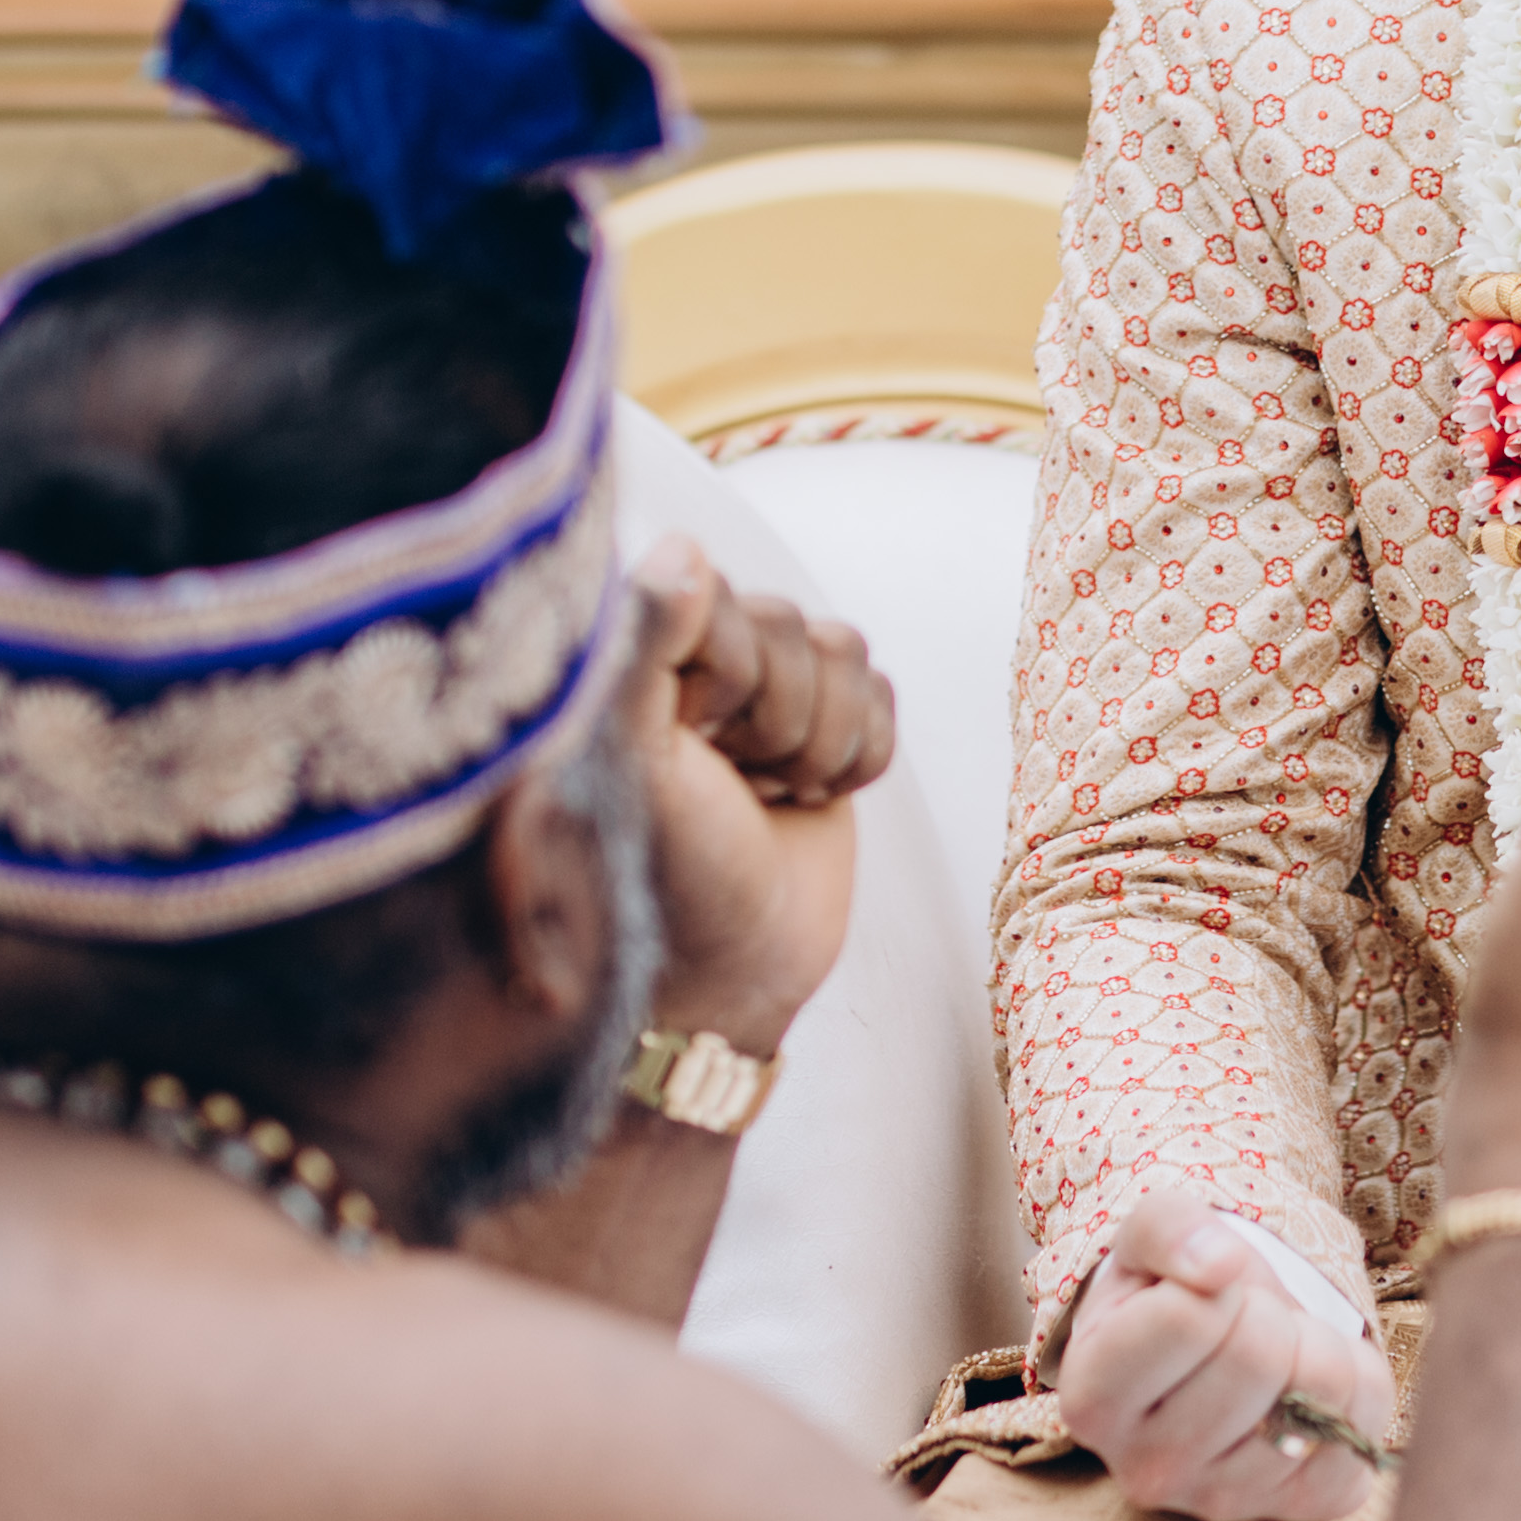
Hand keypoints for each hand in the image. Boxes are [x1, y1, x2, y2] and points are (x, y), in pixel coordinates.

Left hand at [620, 538, 894, 1060]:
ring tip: (766, 797)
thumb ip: (644, 646)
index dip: (723, 677)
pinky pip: (885, 695)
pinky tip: (806, 803)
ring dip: (819, 744)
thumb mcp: (635, 761)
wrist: (728, 973)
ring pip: (846, 653)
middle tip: (731, 785)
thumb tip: (687, 547)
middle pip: (792, 626)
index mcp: (637, 656)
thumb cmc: (660, 873)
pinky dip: (861, 759)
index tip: (687, 744)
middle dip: (776, 721)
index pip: (721, 595)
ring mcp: (770, 693)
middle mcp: (699, 660)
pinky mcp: (830, 729)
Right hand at [1067, 1194, 1396, 1520]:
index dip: (1217, 1279)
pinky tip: (1312, 1392)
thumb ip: (1169, 1228)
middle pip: (1260, 1357)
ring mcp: (1223, 1501)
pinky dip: (1357, 1392)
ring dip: (1320, 1346)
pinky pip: (1363, 1437)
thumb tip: (1220, 1263)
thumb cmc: (1173, 1291)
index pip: (1187, 1318)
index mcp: (1093, 1399)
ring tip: (1283, 1351)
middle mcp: (1148, 1470)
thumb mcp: (1150, 1238)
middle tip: (1253, 1319)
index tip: (1209, 1291)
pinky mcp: (1297, 1512)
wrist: (1216, 1354)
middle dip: (1271, 1312)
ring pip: (1322, 1395)